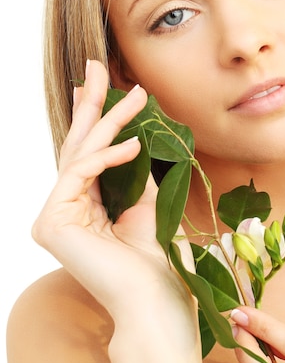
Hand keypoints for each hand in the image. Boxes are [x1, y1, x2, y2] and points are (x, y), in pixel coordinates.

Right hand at [32, 59, 194, 322]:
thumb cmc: (155, 255)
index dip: (91, 117)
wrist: (155, 296)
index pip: (85, 153)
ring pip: (80, 154)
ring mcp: (54, 216)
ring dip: (110, 120)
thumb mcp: (146, 201)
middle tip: (100, 66)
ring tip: (137, 96)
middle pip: (76, 145)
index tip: (100, 84)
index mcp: (84, 204)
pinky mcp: (52, 223)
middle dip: (92, 104)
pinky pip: (80, 173)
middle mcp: (64, 208)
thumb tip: (132, 139)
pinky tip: (134, 143)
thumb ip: (132, 173)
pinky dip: (108, 156)